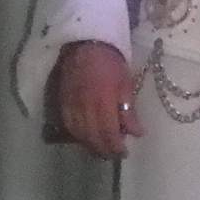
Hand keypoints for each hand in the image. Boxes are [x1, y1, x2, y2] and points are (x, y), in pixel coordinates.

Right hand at [55, 40, 145, 159]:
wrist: (85, 45)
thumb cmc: (110, 63)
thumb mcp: (126, 84)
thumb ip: (128, 111)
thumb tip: (137, 133)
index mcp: (103, 102)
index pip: (108, 133)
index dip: (116, 147)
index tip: (124, 152)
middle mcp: (84, 108)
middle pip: (93, 138)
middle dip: (104, 150)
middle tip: (115, 154)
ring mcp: (71, 107)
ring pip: (79, 135)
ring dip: (91, 146)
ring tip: (102, 149)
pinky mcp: (62, 104)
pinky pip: (69, 127)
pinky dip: (78, 137)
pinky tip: (87, 138)